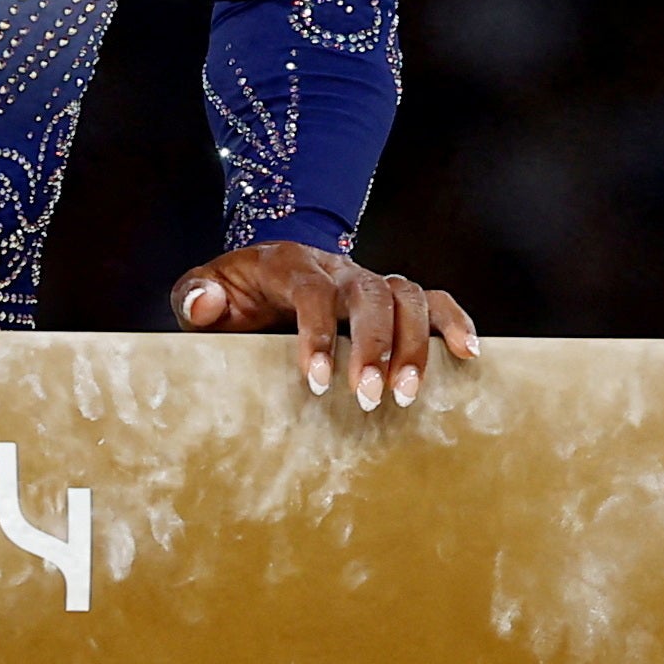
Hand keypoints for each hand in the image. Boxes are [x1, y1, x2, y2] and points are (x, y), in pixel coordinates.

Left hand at [173, 243, 478, 412]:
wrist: (263, 277)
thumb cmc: (233, 295)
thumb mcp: (204, 290)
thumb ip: (195, 296)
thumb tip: (204, 305)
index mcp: (290, 264)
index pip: (313, 291)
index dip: (318, 334)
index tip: (320, 382)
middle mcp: (338, 267)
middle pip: (370, 293)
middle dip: (374, 347)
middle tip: (372, 399)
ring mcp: (369, 280)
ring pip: (407, 296)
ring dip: (415, 344)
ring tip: (409, 394)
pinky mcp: (391, 297)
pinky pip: (432, 300)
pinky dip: (453, 321)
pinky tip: (467, 355)